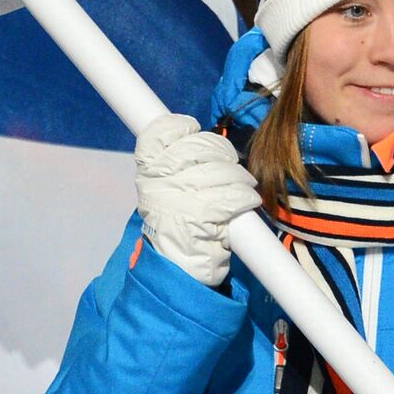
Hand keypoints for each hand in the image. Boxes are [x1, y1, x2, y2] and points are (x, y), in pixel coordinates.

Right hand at [134, 114, 260, 286]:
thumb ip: (174, 164)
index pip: (159, 134)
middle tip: (229, 163)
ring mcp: (177, 198)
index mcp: (147, 173)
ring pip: (219, 170)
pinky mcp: (200, 216)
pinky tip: (246, 201)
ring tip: (243, 185)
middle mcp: (158, 182)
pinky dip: (244, 197)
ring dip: (238, 177)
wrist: (176, 267)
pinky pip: (231, 196)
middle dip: (220, 152)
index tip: (192, 129)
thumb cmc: (176, 223)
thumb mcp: (163, 190)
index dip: (180, 127)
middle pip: (197, 147)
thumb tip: (196, 135)